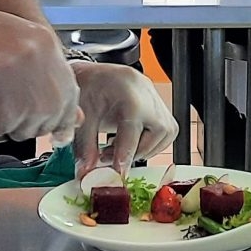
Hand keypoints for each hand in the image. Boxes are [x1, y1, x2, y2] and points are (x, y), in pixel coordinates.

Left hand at [66, 61, 177, 175]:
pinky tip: (131, 142)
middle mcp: (148, 93)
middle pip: (157, 132)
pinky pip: (167, 131)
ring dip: (144, 149)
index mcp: (128, 92)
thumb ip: (86, 147)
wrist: (93, 75)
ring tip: (118, 150)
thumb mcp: (83, 118)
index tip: (118, 175)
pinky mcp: (160, 105)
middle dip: (136, 152)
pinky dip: (151, 142)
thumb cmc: (87, 89)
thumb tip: (87, 173)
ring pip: (166, 133)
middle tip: (111, 159)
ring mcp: (156, 97)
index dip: (126, 155)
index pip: (132, 128)